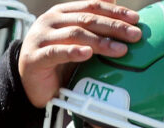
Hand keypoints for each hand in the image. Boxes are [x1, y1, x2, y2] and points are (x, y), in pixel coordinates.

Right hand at [17, 1, 142, 108]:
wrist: (28, 84)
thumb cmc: (56, 62)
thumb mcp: (76, 41)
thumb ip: (92, 25)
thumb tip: (115, 3)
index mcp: (62, 13)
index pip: (91, 6)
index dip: (114, 11)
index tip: (135, 19)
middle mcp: (50, 21)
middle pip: (87, 19)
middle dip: (114, 26)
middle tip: (135, 35)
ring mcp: (41, 38)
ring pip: (75, 34)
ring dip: (100, 41)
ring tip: (120, 50)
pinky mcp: (35, 57)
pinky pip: (57, 52)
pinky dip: (73, 52)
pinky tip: (88, 54)